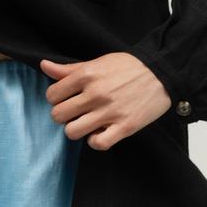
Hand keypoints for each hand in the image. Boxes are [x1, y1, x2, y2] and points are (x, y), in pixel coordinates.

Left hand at [38, 53, 170, 149]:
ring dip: (76, 129)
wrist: (162, 73)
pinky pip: (98, 144)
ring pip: (72, 132)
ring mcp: (109, 112)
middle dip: (64, 115)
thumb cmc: (129, 67)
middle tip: (76, 112)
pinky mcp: (124, 126)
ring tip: (86, 123)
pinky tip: (100, 133)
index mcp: (86, 75)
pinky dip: (95, 141)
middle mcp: (95, 93)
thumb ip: (69, 69)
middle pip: (58, 115)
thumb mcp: (98, 62)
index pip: (51, 95)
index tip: (67, 99)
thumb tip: (43, 65)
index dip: (56, 99)